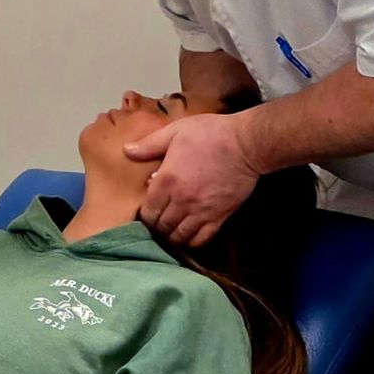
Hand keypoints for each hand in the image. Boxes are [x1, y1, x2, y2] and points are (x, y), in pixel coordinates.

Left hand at [125, 113, 259, 247]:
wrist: (246, 144)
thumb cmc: (210, 134)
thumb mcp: (176, 131)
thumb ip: (150, 145)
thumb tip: (127, 151)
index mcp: (167, 181)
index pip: (147, 211)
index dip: (145, 215)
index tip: (147, 211)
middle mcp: (181, 201)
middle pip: (161, 226)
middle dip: (157, 226)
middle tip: (158, 221)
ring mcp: (201, 211)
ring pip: (179, 236)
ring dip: (173, 235)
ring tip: (172, 228)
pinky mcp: (219, 216)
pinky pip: (201, 239)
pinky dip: (192, 241)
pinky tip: (189, 234)